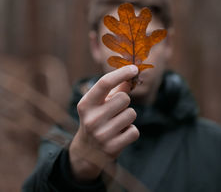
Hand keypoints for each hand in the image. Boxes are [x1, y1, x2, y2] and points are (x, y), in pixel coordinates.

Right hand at [69, 65, 139, 181]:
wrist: (88, 151)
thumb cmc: (97, 119)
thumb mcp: (100, 103)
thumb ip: (116, 88)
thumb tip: (134, 72)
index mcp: (86, 104)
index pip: (104, 83)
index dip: (121, 73)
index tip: (134, 68)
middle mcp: (92, 118)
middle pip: (124, 98)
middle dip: (124, 102)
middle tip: (116, 110)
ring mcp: (101, 134)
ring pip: (131, 114)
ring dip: (128, 117)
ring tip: (117, 123)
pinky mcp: (112, 147)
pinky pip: (134, 131)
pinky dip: (130, 131)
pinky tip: (120, 135)